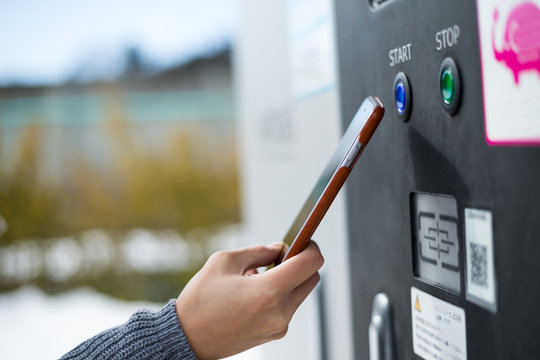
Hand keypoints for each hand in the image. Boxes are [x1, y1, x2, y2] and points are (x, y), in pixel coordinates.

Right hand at [175, 241, 323, 359]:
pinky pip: (288, 307)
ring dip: (288, 279)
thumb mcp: (224, 261)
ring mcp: (279, 326)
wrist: (186, 339)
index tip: (302, 240)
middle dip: (300, 262)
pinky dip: (279, 294)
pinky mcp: (274, 334)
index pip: (312, 263)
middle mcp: (280, 311)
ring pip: (300, 292)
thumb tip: (279, 248)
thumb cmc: (200, 300)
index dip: (310, 246)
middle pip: (311, 278)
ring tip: (258, 274)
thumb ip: (258, 251)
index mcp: (269, 291)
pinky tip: (254, 290)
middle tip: (277, 256)